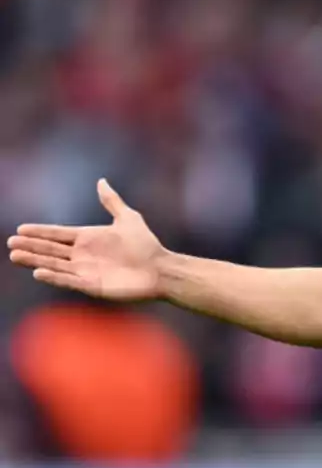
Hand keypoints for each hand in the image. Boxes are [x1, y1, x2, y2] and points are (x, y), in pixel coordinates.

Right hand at [8, 179, 165, 300]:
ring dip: (35, 260)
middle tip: (11, 243)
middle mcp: (83, 255)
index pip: (58, 234)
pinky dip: (54, 277)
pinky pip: (68, 281)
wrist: (161, 269)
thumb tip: (101, 181)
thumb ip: (112, 201)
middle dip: (31, 246)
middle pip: (51, 250)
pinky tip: (38, 272)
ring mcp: (85, 271)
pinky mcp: (91, 286)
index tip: (20, 228)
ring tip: (16, 255)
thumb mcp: (128, 218)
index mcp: (88, 238)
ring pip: (54, 264)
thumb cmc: (147, 245)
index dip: (40, 232)